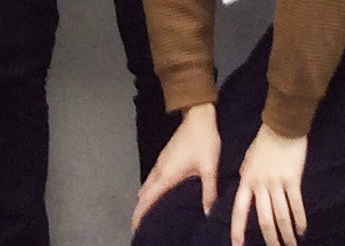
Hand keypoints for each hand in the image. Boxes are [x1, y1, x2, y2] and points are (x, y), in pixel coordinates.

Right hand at [131, 105, 219, 233]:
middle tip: (141, 226)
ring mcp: (160, 163)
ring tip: (149, 214)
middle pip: (144, 194)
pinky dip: (151, 191)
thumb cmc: (203, 142)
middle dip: (140, 210)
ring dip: (145, 200)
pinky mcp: (164, 158)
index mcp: (167, 175)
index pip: (148, 199)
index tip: (134, 228)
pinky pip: (152, 179)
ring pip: (147, 185)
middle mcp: (159, 170)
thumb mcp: (209, 168)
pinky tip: (160, 195)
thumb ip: (209, 192)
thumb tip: (208, 213)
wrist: (198, 116)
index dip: (140, 214)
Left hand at [230, 124, 308, 245]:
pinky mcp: (293, 179)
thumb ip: (248, 178)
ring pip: (281, 215)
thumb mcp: (248, 160)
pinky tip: (302, 231)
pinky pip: (296, 204)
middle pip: (263, 218)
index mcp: (246, 180)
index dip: (237, 229)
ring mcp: (277, 182)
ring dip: (286, 234)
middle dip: (270, 239)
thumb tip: (246, 194)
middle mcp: (260, 184)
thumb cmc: (264, 142)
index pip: (239, 209)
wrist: (282, 125)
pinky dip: (299, 220)